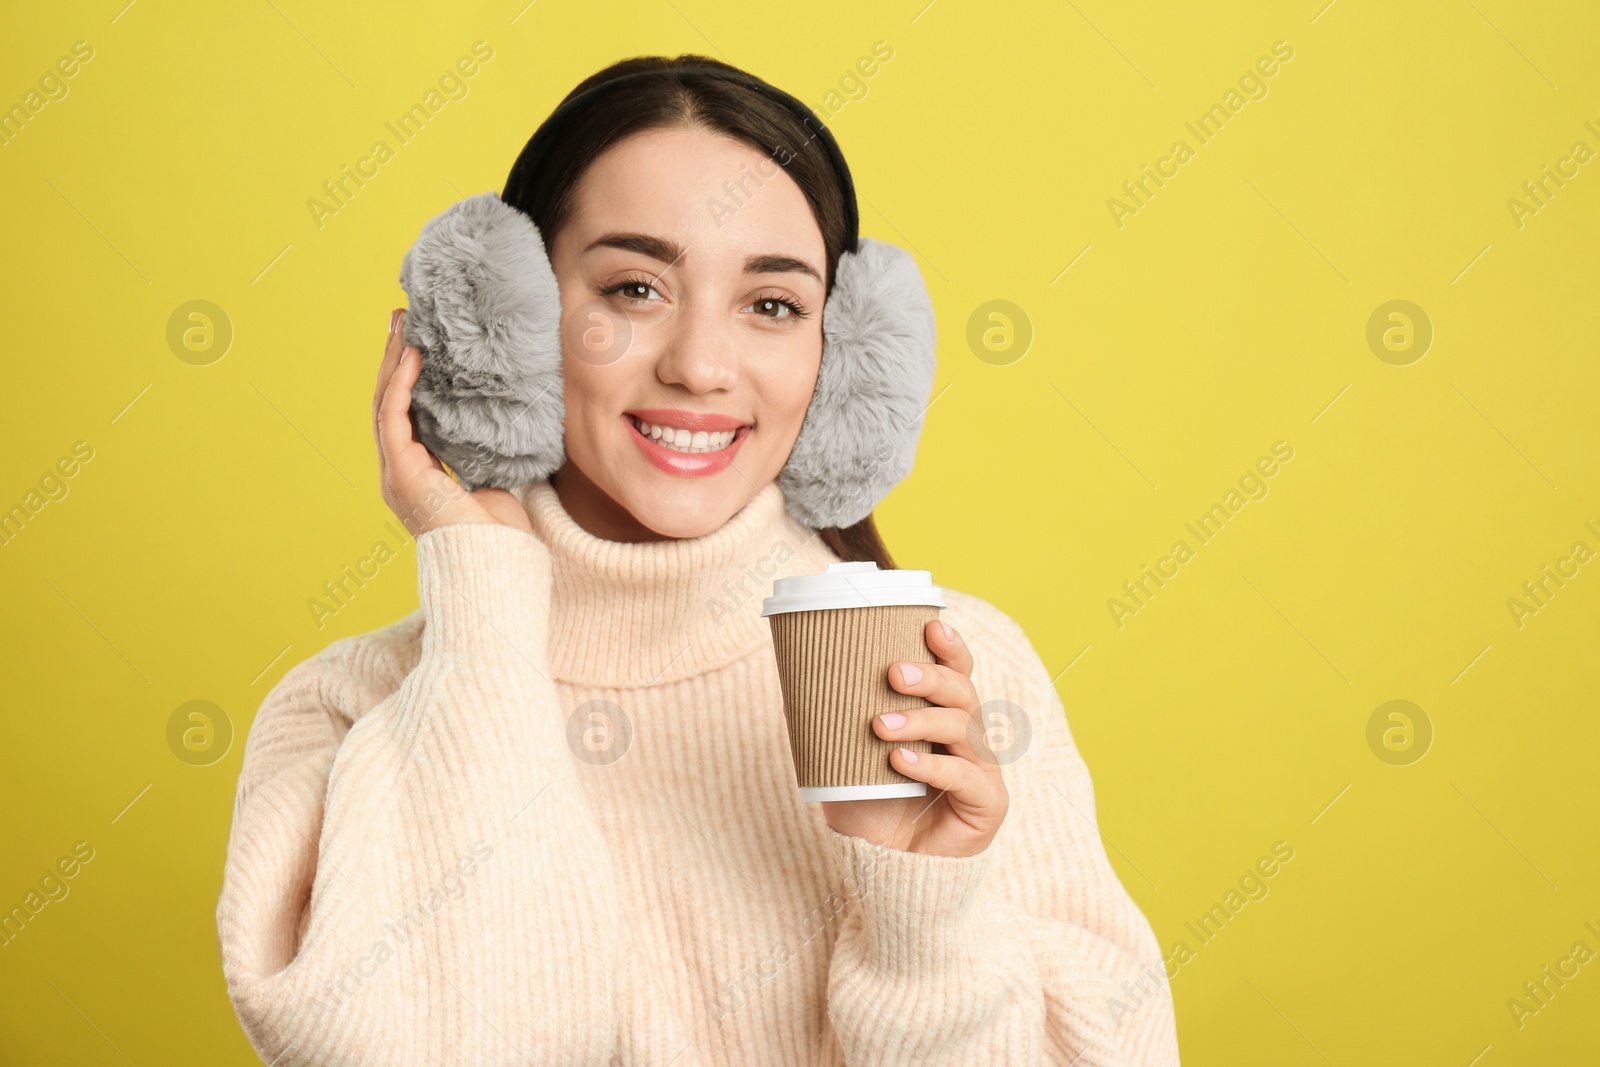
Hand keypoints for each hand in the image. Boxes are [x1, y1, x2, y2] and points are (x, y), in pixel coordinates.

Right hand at [376, 308, 533, 536]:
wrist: (496, 565)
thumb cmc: (501, 535)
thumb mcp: (491, 480)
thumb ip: (483, 451)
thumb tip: (501, 417)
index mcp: (416, 474)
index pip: (403, 415)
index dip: (405, 378)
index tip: (414, 342)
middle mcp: (398, 472)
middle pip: (387, 403)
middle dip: (392, 359)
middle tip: (400, 320)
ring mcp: (396, 474)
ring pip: (384, 406)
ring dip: (391, 363)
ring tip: (400, 326)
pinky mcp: (402, 474)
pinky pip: (393, 420)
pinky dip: (400, 387)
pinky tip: (410, 358)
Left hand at [820, 620, 1008, 857]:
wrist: (886, 872)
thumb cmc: (869, 810)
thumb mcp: (839, 763)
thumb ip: (824, 729)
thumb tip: (790, 688)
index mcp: (942, 719)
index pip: (955, 673)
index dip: (950, 647)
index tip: (930, 625)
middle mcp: (968, 739)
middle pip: (963, 692)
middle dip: (931, 676)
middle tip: (893, 673)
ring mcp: (982, 770)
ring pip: (963, 728)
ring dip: (921, 720)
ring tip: (880, 725)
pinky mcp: (987, 803)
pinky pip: (966, 776)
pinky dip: (933, 766)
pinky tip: (901, 761)